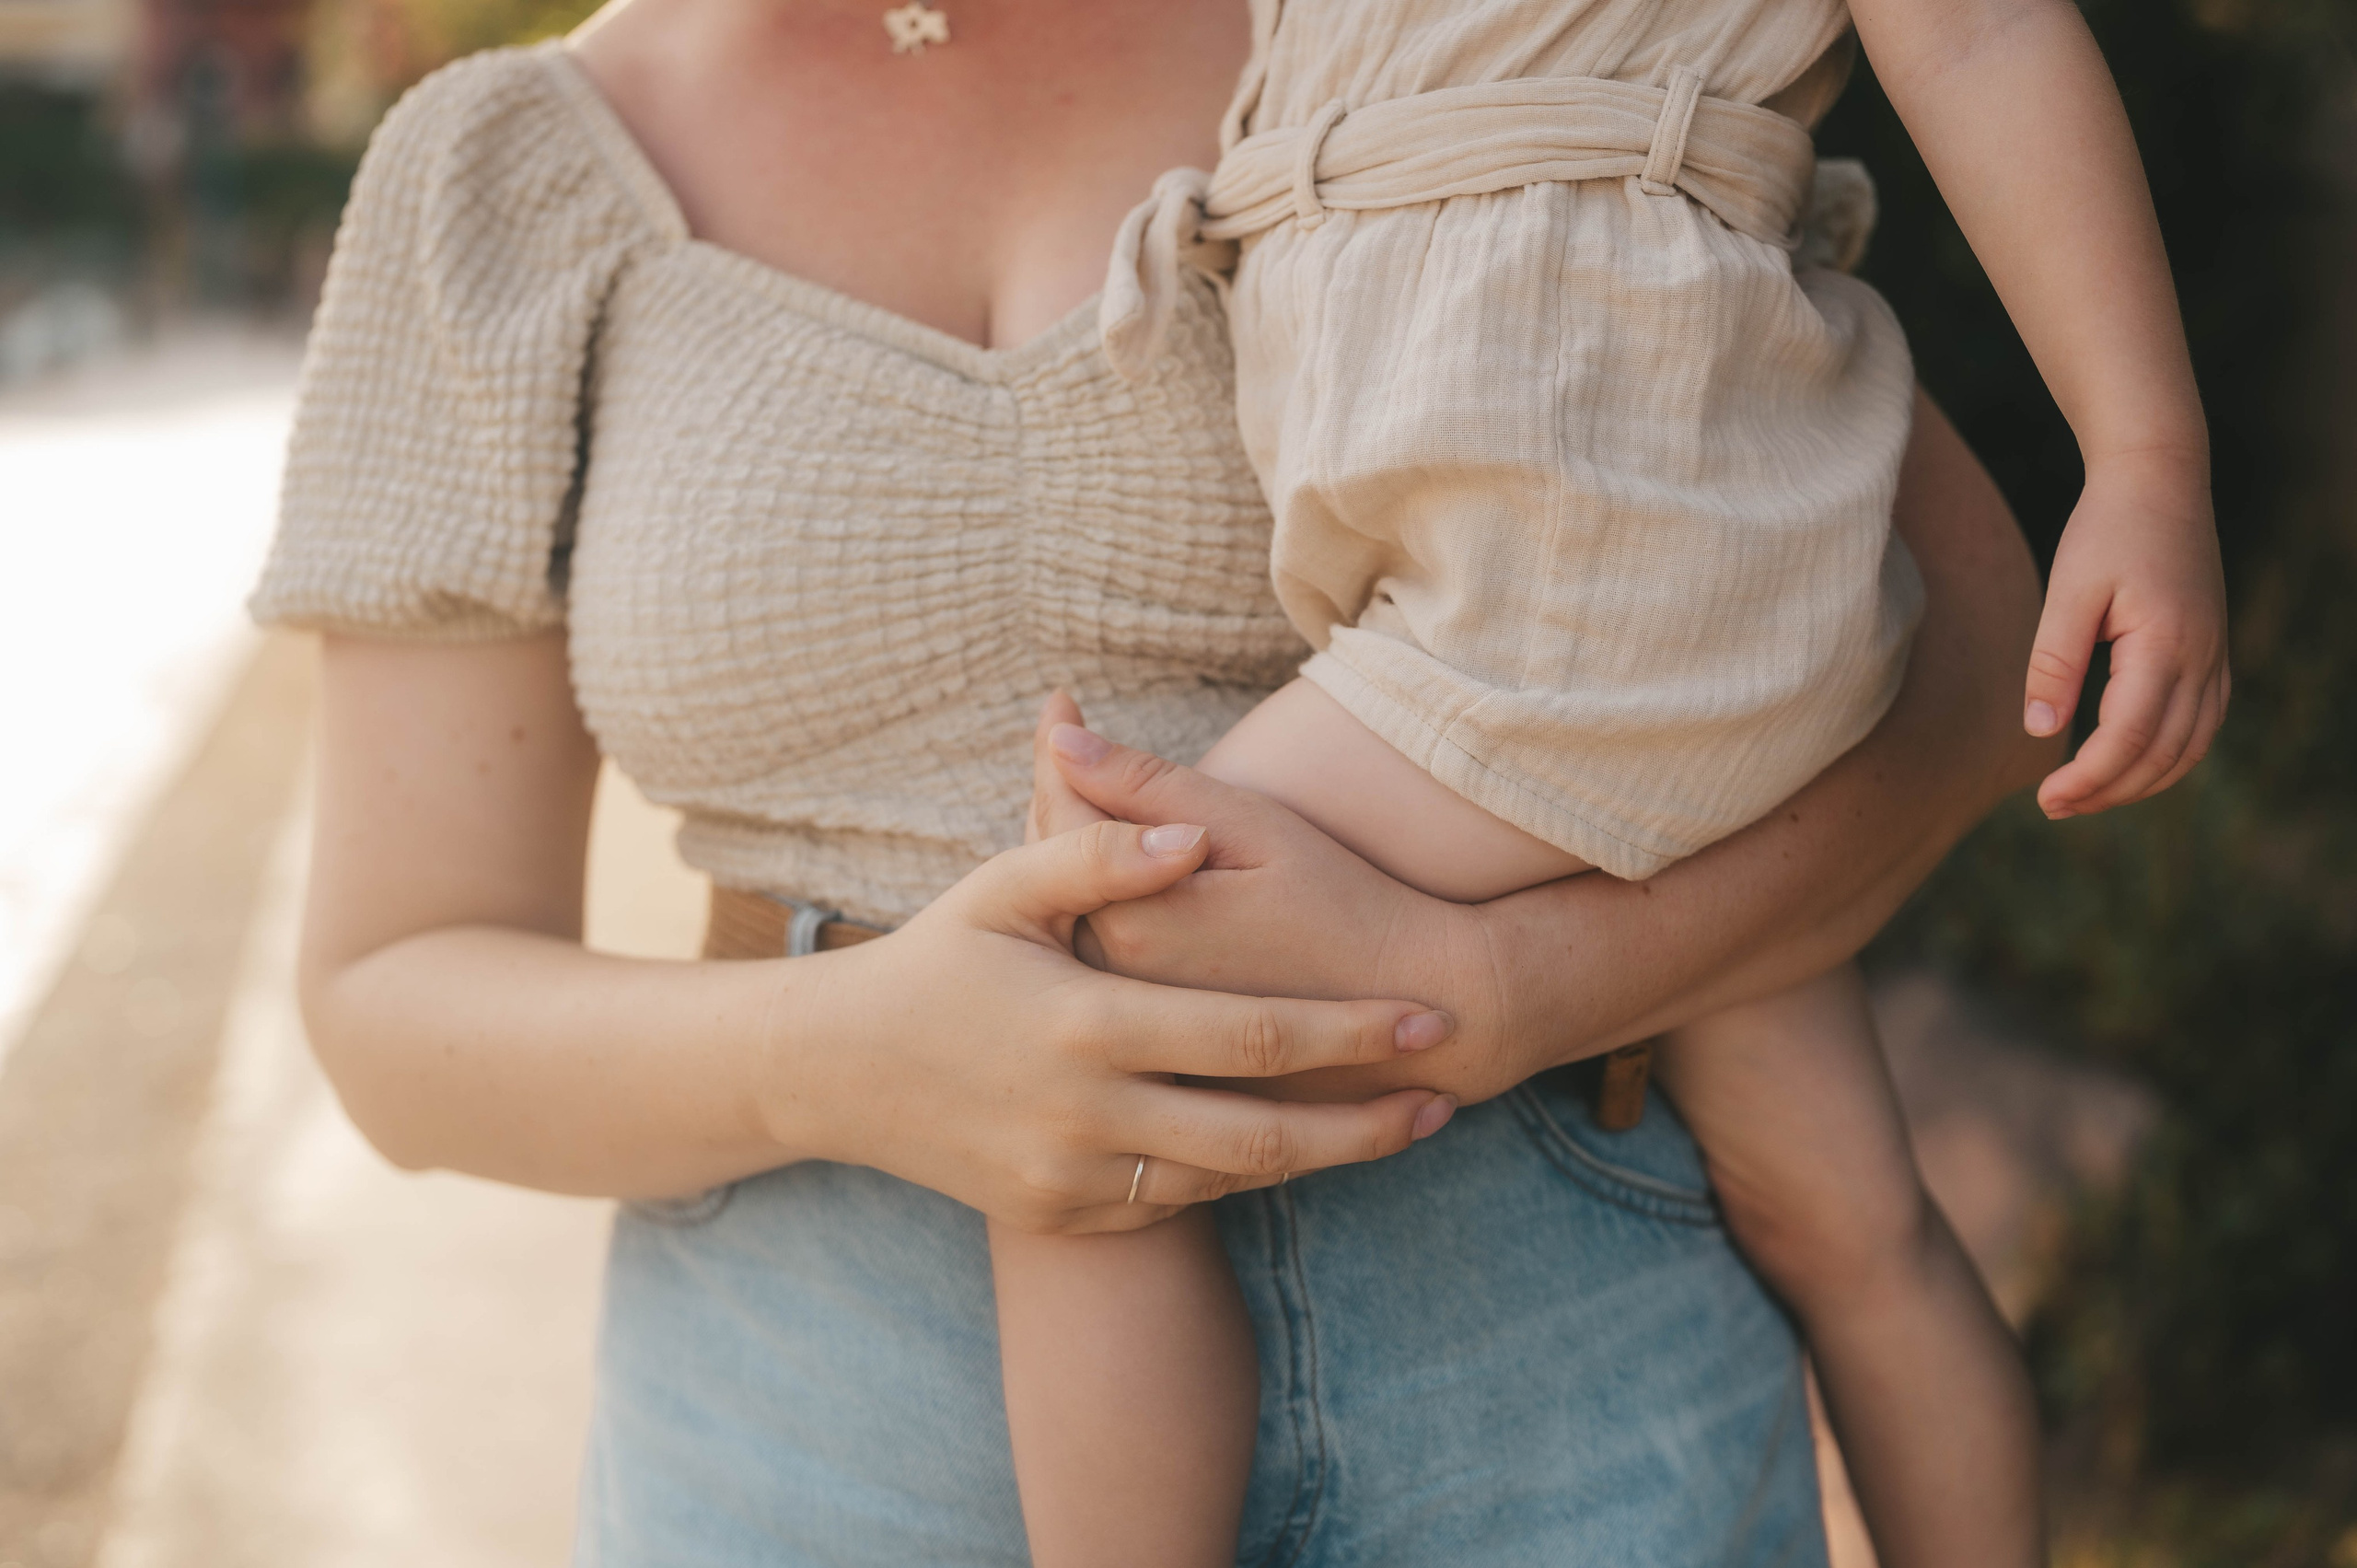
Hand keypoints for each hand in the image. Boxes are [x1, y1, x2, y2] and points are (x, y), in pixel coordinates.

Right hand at [763, 804, 1456, 1233]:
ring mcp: (1070, 1181)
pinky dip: (1237, 1178)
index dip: (1352, 1033)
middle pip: (1266, 1134)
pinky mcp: (1059, 1219)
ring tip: (1397, 1129)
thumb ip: (1103, 853)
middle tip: (1447, 1099)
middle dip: (1369, 1122)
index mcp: (1086, 1026)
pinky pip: (1171, 1204)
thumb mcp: (1006, 887)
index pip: (1254, 1038)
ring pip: (1228, 1180)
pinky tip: (1290, 1147)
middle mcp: (1085, 1117)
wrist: (834, 1073)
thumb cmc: (934, 959)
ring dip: (1320, 1160)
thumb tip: (1193, 835)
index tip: (1428, 1020)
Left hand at [1025, 694, 1543, 1108]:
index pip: (1063, 816)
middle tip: (1063, 734)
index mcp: (1129, 919)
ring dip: (1072, 856)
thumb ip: (1151, 788)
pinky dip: (1104, 909)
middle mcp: (1112, 981)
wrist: (1416, 1010)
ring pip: (1075, 918)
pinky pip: (1105, 963)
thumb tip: (1062, 743)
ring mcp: (1131, 1019)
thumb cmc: (1344, 905)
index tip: (1061, 700)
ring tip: (1079, 793)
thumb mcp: (1257, 829)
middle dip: (1058, 795)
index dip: (1059, 749)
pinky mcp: (1155, 1042)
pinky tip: (1122, 876)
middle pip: (1054, 871)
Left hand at [2024, 449, 2228, 816]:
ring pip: (2190, 747)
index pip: (2131, 735)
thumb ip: (2054, 662)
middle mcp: (2203, 658)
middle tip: (2052, 806)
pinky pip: (2201, 725)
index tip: (2047, 797)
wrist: (2160, 479)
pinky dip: (2167, 757)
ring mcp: (2215, 657)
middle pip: (2164, 754)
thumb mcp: (2070, 590)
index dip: (2090, 777)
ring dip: (2138, 782)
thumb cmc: (2108, 529)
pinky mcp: (2212, 653)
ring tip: (2082, 796)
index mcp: (2167, 643)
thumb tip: (2040, 730)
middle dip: (2109, 790)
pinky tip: (2126, 765)